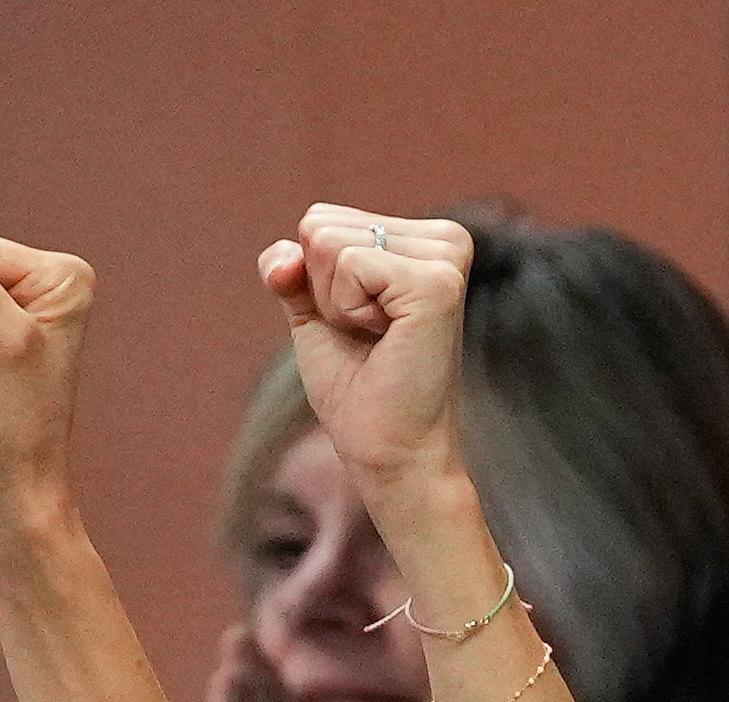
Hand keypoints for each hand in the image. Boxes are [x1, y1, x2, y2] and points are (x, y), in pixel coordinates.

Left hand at [257, 208, 473, 496]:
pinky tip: (387, 340)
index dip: (317, 283)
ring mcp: (444, 256)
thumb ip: (290, 270)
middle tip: (369, 339)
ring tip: (380, 341)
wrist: (390, 454)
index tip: (360, 327)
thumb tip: (284, 257)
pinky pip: (349, 265)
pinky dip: (349, 311)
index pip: (322, 219)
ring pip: (330, 243)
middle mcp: (443, 238)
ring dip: (337, 305)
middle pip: (321, 224)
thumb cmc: (358, 392)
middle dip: (324, 292)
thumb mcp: (314, 317)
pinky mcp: (437, 282)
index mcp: (421, 239)